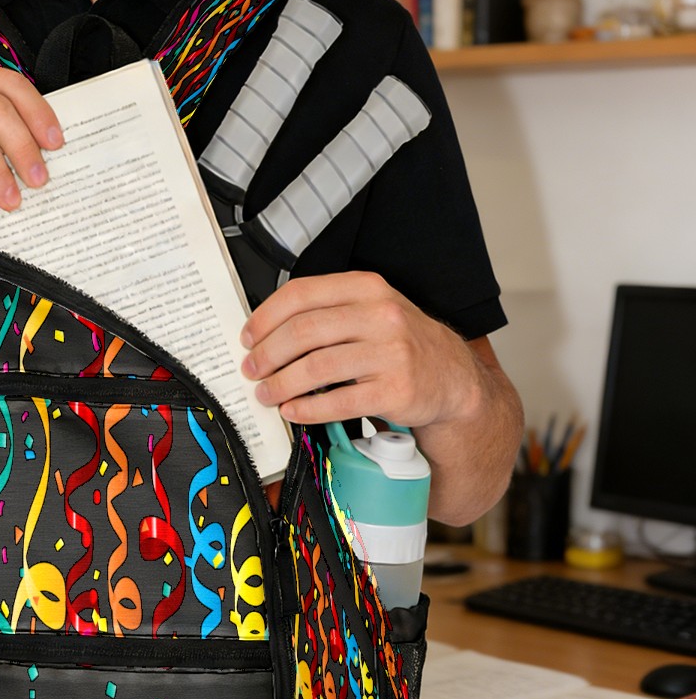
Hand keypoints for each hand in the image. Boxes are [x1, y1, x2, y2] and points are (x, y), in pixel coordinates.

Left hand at [239, 271, 482, 431]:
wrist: (451, 377)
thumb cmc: (400, 344)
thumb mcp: (370, 311)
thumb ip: (327, 312)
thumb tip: (266, 332)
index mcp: (366, 288)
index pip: (302, 294)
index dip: (265, 317)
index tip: (248, 337)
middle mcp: (380, 315)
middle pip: (304, 331)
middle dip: (267, 354)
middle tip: (252, 370)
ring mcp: (391, 352)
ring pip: (317, 367)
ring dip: (281, 384)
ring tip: (267, 393)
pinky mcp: (395, 390)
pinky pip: (339, 401)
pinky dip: (307, 409)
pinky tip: (293, 411)